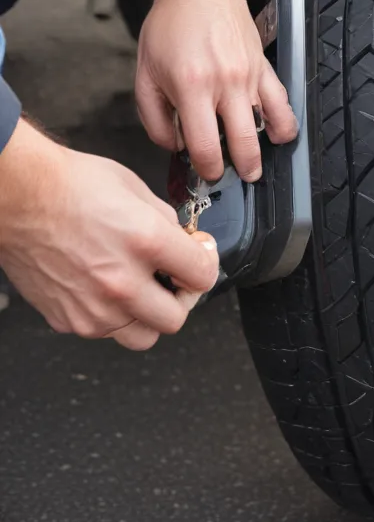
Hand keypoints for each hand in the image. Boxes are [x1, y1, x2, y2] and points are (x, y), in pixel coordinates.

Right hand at [0, 121, 219, 350]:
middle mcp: (122, 281)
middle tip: (173, 279)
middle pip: (176, 318)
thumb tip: (185, 242)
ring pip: (143, 336)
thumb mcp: (136, 190)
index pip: (203, 276)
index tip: (200, 255)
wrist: (16, 195)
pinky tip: (105, 289)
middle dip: (181, 296)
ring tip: (140, 291)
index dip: (207, 263)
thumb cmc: (70, 185)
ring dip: (148, 316)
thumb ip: (167, 223)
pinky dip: (112, 316)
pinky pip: (105, 332)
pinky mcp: (68, 319)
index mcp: (147, 242)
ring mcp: (93, 306)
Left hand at [133, 0, 297, 182]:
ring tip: (258, 163)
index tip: (207, 172)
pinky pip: (283, 102)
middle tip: (238, 176)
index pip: (205, 145)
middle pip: (243, 143)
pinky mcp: (264, 67)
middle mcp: (225, 83)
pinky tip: (279, 134)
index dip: (207, 168)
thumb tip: (173, 145)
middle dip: (242, 168)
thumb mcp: (145, 72)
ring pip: (270, 125)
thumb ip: (153, 116)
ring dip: (266, 150)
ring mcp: (249, 76)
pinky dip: (284, 123)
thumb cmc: (172, 25)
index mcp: (192, 87)